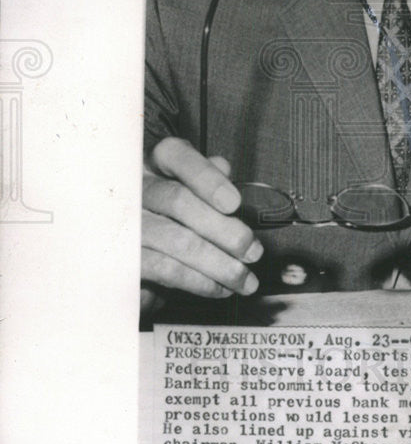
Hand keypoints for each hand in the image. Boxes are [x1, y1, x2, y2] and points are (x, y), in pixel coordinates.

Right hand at [141, 137, 262, 310]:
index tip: (234, 202)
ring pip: (177, 240)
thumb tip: (222, 167)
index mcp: (154, 164)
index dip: (206, 178)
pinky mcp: (124, 260)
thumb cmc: (172, 217)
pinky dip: (199, 281)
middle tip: (253, 251)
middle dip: (224, 230)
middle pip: (178, 201)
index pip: (175, 156)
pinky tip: (219, 288)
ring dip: (219, 264)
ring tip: (244, 279)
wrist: (139, 257)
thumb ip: (208, 177)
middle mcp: (135, 189)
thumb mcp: (192, 190)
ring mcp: (126, 224)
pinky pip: (165, 269)